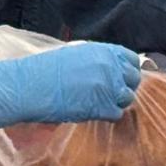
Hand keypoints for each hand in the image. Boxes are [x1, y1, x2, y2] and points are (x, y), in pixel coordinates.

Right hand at [0, 44, 141, 129]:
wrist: (31, 86)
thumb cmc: (46, 69)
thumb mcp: (75, 54)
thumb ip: (97, 60)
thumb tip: (110, 68)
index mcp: (104, 51)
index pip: (132, 60)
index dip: (127, 70)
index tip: (120, 77)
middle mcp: (111, 67)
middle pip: (133, 80)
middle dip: (123, 87)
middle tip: (109, 93)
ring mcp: (109, 87)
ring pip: (127, 98)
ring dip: (116, 102)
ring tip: (98, 103)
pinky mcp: (103, 107)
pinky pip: (116, 114)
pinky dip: (107, 115)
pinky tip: (92, 111)